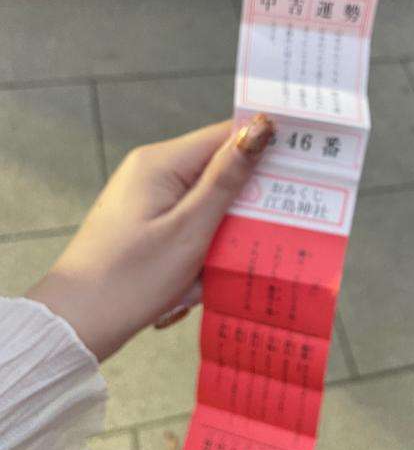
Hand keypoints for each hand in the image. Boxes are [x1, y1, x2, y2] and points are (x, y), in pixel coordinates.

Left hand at [26, 114, 273, 361]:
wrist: (77, 321)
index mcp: (162, 162)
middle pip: (218, 169)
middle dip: (243, 201)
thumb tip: (260, 128)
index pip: (225, 135)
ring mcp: (148, 197)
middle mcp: (153, 171)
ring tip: (217, 266)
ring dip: (222, 231)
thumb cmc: (133, 277)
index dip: (263, 147)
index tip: (301, 167)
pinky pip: (190, 222)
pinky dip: (203, 245)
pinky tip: (200, 276)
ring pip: (207, 201)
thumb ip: (227, 179)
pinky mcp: (147, 222)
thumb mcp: (191, 229)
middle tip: (266, 231)